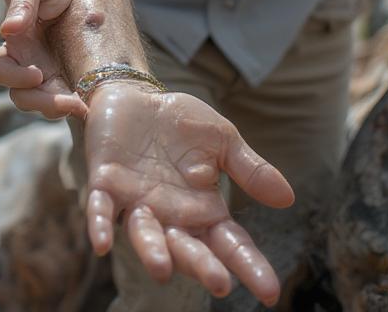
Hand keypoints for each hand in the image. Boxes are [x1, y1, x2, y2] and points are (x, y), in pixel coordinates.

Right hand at [0, 0, 86, 119]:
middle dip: (45, 105)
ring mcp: (42, 58)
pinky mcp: (59, 56)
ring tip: (83, 105)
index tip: (38, 76)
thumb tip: (9, 30)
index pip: (4, 72)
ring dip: (58, 106)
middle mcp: (24, 54)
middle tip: (73, 105)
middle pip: (24, 94)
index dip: (18, 80)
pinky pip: (62, 85)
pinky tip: (90, 97)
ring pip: (43, 96)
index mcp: (12, 39)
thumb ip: (21, 4)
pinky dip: (72, 95)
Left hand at [84, 82, 293, 304]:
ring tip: (162, 269)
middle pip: (188, 248)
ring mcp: (136, 201)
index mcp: (202, 209)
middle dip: (200, 266)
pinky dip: (100, 225)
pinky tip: (101, 243)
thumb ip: (248, 169)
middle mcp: (169, 215)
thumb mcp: (221, 140)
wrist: (136, 95)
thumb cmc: (180, 122)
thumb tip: (288, 197)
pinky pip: (100, 209)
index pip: (230, 244)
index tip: (270, 292)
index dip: (249, 266)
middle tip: (219, 283)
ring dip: (151, 251)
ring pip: (144, 235)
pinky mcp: (105, 183)